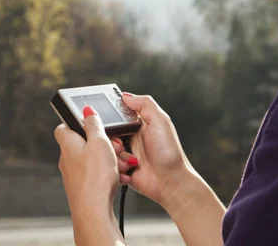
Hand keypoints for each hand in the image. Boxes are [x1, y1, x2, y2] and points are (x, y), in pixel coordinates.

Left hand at [54, 105, 120, 240]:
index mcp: (68, 143)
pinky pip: (97, 174)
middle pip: (84, 142)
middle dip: (104, 143)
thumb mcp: (99, 141)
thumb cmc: (95, 176)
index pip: (64, 126)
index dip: (76, 121)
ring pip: (93, 159)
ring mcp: (74, 174)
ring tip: (122, 164)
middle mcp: (67, 158)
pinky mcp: (82, 187)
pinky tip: (120, 177)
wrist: (93, 212)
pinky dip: (109, 173)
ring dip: (110, 159)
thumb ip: (93, 123)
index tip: (91, 121)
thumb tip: (86, 109)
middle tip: (115, 146)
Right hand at [111, 94, 199, 210]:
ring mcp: (126, 152)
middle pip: (109, 131)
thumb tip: (125, 95)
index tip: (107, 119)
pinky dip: (116, 166)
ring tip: (129, 159)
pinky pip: (110, 164)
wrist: (171, 182)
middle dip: (111, 138)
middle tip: (120, 143)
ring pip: (107, 148)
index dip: (110, 116)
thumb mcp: (160, 121)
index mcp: (139, 123)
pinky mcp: (122, 168)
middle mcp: (131, 136)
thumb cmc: (169, 152)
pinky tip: (128, 168)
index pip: (118, 114)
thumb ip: (144, 104)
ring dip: (115, 153)